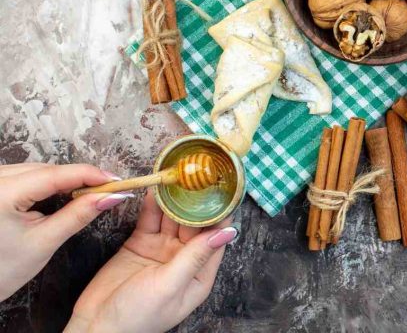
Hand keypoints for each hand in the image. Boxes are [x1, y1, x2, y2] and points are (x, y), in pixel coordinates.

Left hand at [0, 162, 129, 300]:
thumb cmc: (0, 271)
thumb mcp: (45, 242)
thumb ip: (79, 214)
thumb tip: (111, 196)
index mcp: (2, 194)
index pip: (55, 174)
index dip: (90, 174)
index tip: (116, 180)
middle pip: (46, 169)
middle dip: (78, 177)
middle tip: (107, 190)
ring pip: (35, 170)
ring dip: (62, 179)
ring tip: (87, 192)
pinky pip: (23, 175)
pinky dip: (44, 181)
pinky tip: (60, 192)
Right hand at [67, 191, 236, 332]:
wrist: (95, 327)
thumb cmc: (137, 318)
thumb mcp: (169, 286)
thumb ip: (195, 256)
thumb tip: (227, 231)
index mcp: (199, 273)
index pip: (216, 236)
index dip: (220, 213)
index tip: (223, 189)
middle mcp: (184, 259)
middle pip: (195, 223)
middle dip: (197, 200)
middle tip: (199, 174)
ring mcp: (161, 250)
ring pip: (173, 217)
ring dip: (175, 198)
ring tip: (179, 174)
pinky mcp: (139, 244)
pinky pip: (150, 219)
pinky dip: (152, 204)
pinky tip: (156, 186)